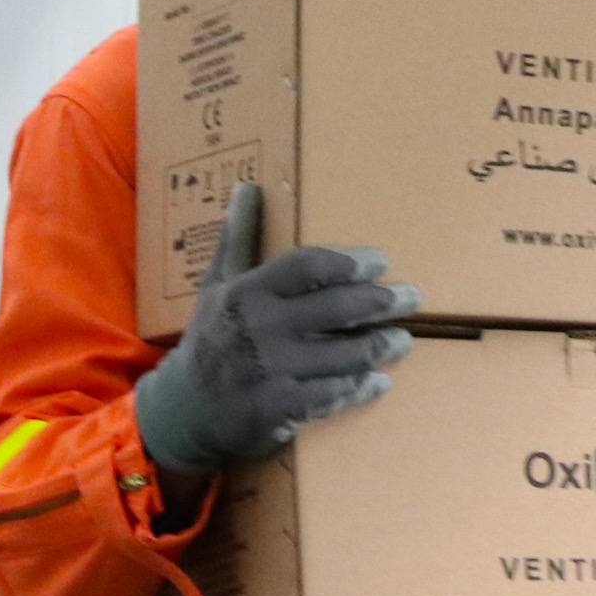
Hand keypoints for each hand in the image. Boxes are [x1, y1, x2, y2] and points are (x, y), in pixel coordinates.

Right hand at [131, 183, 417, 474]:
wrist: (184, 408)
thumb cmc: (209, 338)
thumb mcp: (216, 284)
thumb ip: (237, 238)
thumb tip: (246, 188)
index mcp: (248, 291)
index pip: (306, 266)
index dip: (347, 262)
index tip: (381, 261)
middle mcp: (261, 327)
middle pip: (334, 308)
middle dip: (379, 302)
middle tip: (411, 297)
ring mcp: (271, 370)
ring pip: (341, 354)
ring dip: (378, 347)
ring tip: (403, 340)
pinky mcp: (278, 408)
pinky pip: (329, 397)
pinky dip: (357, 389)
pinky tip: (379, 383)